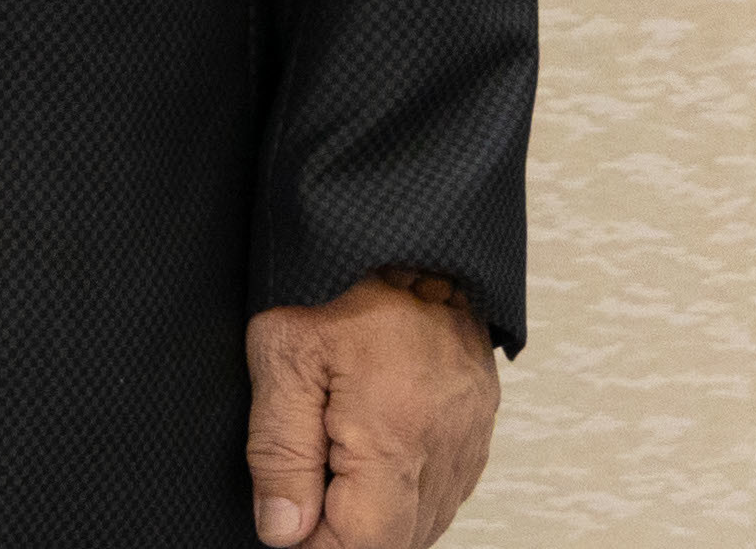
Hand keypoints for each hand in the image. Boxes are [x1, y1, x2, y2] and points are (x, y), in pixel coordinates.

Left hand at [244, 275, 496, 546]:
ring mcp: (468, 449)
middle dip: (339, 530)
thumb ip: (278, 449)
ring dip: (372, 514)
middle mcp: (444, 456)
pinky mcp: (476, 437)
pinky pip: (440, 497)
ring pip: (420, 527)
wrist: (416, 238)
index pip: (361, 548)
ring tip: (333, 453)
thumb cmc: (345, 284)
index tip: (286, 514)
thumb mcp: (284, 352)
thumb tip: (282, 530)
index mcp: (396, 440)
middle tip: (303, 479)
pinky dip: (402, 495)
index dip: (313, 543)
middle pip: (392, 544)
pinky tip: (369, 455)